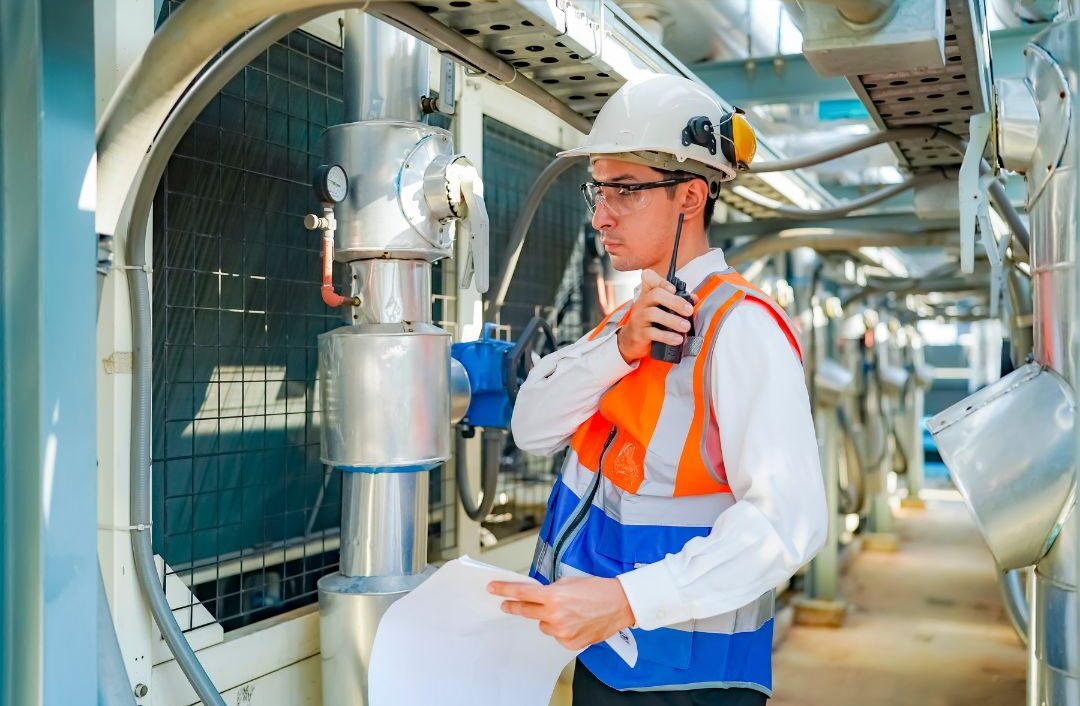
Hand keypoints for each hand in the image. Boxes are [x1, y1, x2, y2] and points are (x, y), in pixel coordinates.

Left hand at [487, 577, 635, 650]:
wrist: (620, 604)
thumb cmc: (598, 589)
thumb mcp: (569, 581)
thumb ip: (549, 590)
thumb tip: (535, 595)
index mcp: (554, 596)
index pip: (522, 593)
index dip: (504, 590)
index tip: (492, 589)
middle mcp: (555, 615)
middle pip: (526, 611)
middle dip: (515, 606)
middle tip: (506, 604)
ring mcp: (562, 631)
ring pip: (543, 625)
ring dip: (548, 618)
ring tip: (568, 611)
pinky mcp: (570, 643)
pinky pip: (556, 635)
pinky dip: (561, 629)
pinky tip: (575, 622)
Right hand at [616, 269, 693, 362]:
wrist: (633, 338)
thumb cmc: (650, 320)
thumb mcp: (661, 307)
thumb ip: (677, 301)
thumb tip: (693, 298)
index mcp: (648, 293)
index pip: (648, 278)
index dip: (661, 281)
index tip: (674, 289)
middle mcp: (642, 302)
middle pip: (656, 294)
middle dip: (675, 302)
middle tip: (689, 311)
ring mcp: (639, 317)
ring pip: (653, 313)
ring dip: (673, 320)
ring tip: (685, 326)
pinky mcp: (638, 332)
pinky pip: (652, 332)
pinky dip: (667, 336)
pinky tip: (677, 339)